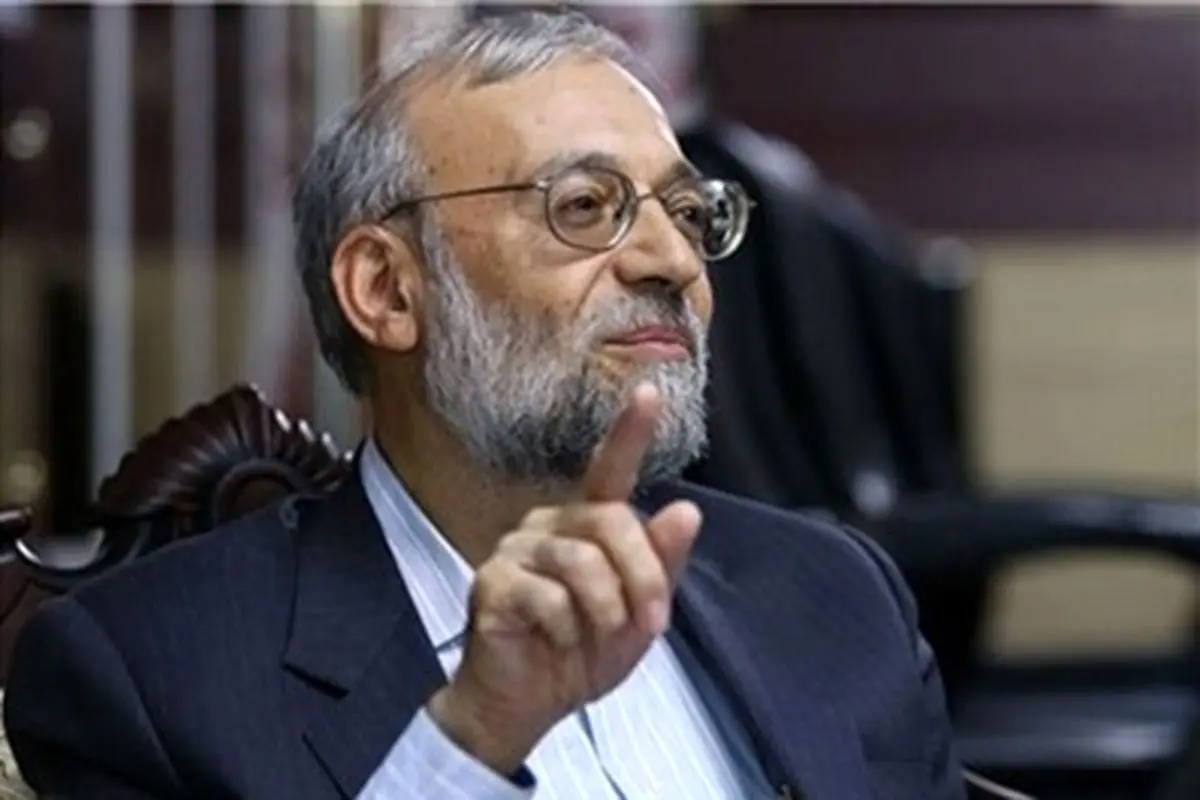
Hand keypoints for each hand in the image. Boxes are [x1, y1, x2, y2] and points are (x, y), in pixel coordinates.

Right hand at [427, 383, 702, 774]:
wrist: (526, 706)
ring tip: (595, 639)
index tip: (650, 391)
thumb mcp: (638, 617)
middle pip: (612, 521)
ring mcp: (515, 551)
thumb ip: (661, 565)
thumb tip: (686, 509)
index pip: (610, 471)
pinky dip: (566, 631)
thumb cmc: (580, 654)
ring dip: (606, 612)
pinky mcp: (492, 583)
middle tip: (653, 622)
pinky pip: (548, 597)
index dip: (630, 432)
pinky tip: (554, 643)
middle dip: (644, 576)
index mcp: (586, 527)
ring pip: (583, 562)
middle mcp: (549, 525)